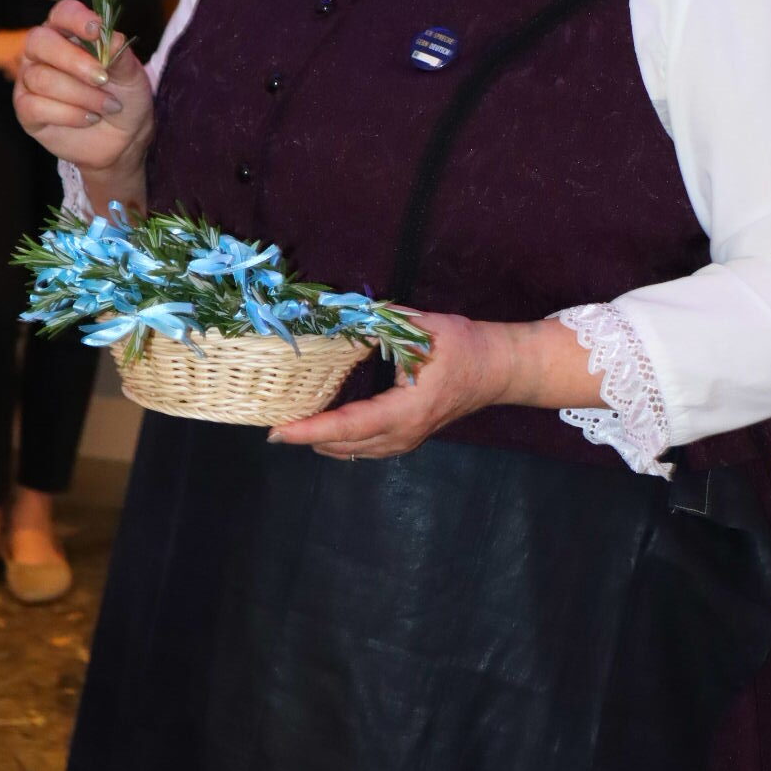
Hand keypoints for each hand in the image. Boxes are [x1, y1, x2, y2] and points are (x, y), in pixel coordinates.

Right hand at [13, 0, 153, 180]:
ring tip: (108, 106)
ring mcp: (30, 80)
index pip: (62, 13)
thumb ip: (120, 56)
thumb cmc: (124, 98)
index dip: (75, 18)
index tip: (96, 30)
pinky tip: (89, 119)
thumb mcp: (131, 76)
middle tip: (103, 79)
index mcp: (68, 33)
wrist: (123, 139)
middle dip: (73, 60)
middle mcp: (43, 52)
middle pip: (40, 42)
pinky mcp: (26, 109)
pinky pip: (34, 105)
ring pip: (41, 78)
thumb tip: (112, 38)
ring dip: (81, 95)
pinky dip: (68, 114)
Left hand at [268, 312, 514, 459]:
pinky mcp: (409, 438)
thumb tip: (338, 318)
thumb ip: (378, 325)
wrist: (498, 369)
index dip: (310, 430)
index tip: (279, 431)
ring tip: (291, 427)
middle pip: (344, 446)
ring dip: (322, 442)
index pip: (348, 426)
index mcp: (405, 411)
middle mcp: (403, 434)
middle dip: (307, 438)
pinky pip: (366, 449)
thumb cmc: (463, 346)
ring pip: (354, 452)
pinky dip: (340, 442)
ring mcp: (407, 441)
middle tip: (272, 424)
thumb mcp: (421, 328)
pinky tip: (324, 430)